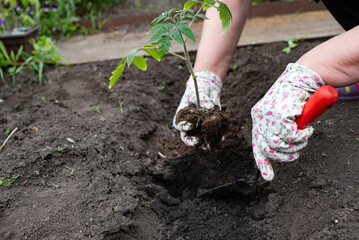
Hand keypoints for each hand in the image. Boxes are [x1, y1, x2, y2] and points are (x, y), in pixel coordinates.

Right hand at [173, 71, 221, 145]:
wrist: (207, 89)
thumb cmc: (199, 90)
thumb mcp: (200, 92)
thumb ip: (203, 99)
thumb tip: (210, 107)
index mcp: (182, 115)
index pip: (178, 124)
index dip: (183, 127)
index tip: (191, 125)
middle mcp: (189, 124)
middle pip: (186, 137)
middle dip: (191, 141)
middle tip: (198, 141)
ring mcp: (199, 127)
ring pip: (199, 139)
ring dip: (204, 143)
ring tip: (210, 144)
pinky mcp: (209, 126)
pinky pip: (211, 135)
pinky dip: (216, 138)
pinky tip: (221, 138)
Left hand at [251, 63, 324, 180]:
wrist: (301, 79)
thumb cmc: (294, 100)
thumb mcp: (282, 117)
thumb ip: (278, 131)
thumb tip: (279, 149)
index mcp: (258, 118)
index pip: (257, 145)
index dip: (263, 163)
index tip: (268, 178)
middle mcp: (259, 117)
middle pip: (268, 149)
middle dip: (285, 155)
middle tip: (297, 150)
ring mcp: (267, 115)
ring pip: (279, 145)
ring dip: (296, 145)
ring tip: (303, 137)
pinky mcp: (279, 114)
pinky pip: (291, 136)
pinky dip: (302, 136)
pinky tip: (307, 129)